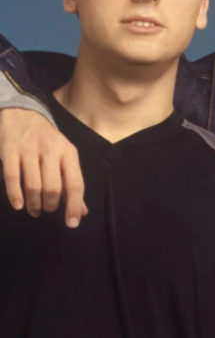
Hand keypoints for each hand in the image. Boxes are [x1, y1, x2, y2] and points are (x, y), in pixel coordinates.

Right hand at [0, 108, 85, 226]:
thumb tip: (82, 211)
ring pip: (33, 185)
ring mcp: (29, 149)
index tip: (71, 223)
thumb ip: (72, 183)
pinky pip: (12, 177)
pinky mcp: (9, 150)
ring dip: (34, 203)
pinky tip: (19, 205)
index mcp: (69, 153)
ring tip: (34, 210)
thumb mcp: (65, 157)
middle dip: (51, 205)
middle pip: (53, 187)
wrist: (22, 114)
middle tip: (47, 210)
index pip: (75, 184)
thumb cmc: (48, 142)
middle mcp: (51, 150)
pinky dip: (15, 194)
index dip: (74, 205)